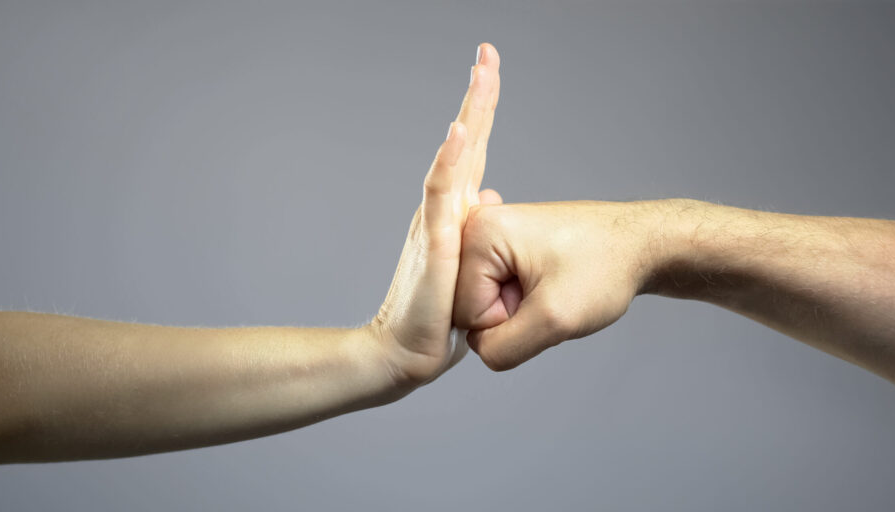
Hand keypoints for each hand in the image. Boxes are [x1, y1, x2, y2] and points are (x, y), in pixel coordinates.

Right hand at [370, 43, 501, 388]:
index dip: (482, 112)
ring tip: (481, 74)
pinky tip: (460, 133)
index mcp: (458, 214)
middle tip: (488, 51)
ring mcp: (435, 223)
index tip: (490, 70)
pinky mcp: (432, 244)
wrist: (405, 354)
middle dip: (477, 95)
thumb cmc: (438, 317)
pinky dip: (451, 162)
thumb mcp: (473, 267)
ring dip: (469, 115)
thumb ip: (480, 228)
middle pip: (464, 142)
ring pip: (453, 158)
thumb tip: (488, 193)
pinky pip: (441, 196)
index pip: (474, 151)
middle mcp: (443, 210)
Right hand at [453, 200, 676, 370]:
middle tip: (548, 292)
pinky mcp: (499, 243)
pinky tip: (546, 282)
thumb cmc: (605, 268)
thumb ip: (503, 348)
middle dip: (509, 314)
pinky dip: (522, 298)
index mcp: (478, 231)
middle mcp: (473, 225)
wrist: (639, 244)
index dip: (505, 320)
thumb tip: (479, 351)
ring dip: (518, 308)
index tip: (543, 296)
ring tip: (551, 285)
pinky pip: (494, 290)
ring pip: (482, 302)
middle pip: (467, 305)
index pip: (463, 311)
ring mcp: (487, 233)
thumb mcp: (555, 319)